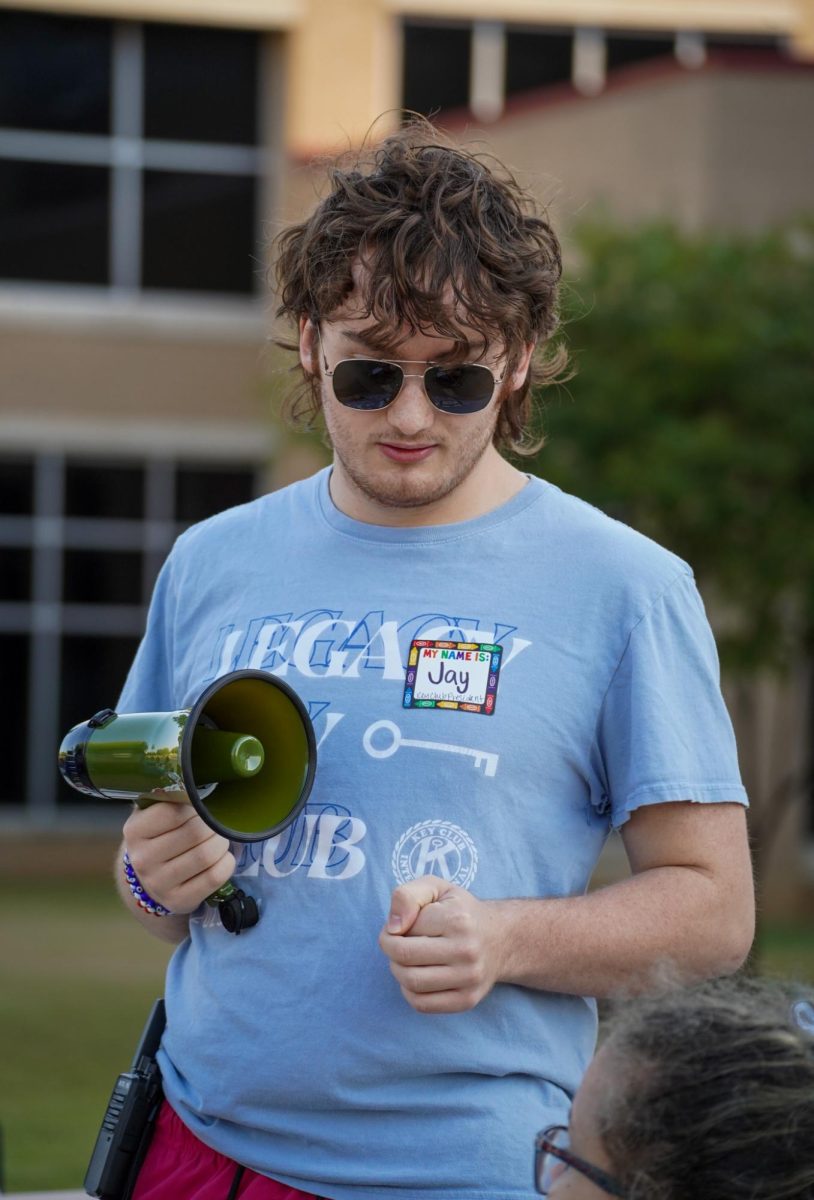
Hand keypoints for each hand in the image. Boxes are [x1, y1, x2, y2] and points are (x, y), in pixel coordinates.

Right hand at [123, 794, 234, 914]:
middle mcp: (142, 859)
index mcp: (135, 831)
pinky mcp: (178, 901)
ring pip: (206, 855)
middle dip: (213, 824)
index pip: (174, 812)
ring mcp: (159, 883)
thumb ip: (169, 799)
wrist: (149, 878)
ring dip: (221, 843)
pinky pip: (214, 877)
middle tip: (216, 823)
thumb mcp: (153, 815)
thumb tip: (195, 785)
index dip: (195, 806)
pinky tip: (222, 858)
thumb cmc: (158, 837)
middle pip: (194, 833)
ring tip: (219, 839)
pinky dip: (226, 863)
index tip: (200, 807)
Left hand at [378, 878, 506, 1013]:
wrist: (501, 938)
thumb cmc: (460, 910)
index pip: (402, 930)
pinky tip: (417, 976)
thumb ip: (407, 896)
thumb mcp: (435, 888)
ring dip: (398, 970)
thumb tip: (392, 928)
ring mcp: (469, 978)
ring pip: (411, 982)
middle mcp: (466, 950)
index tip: (400, 926)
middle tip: (396, 943)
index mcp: (456, 919)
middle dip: (390, 950)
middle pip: (404, 957)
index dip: (392, 928)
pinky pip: (422, 1004)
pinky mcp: (467, 1000)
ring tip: (406, 959)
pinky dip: (409, 992)